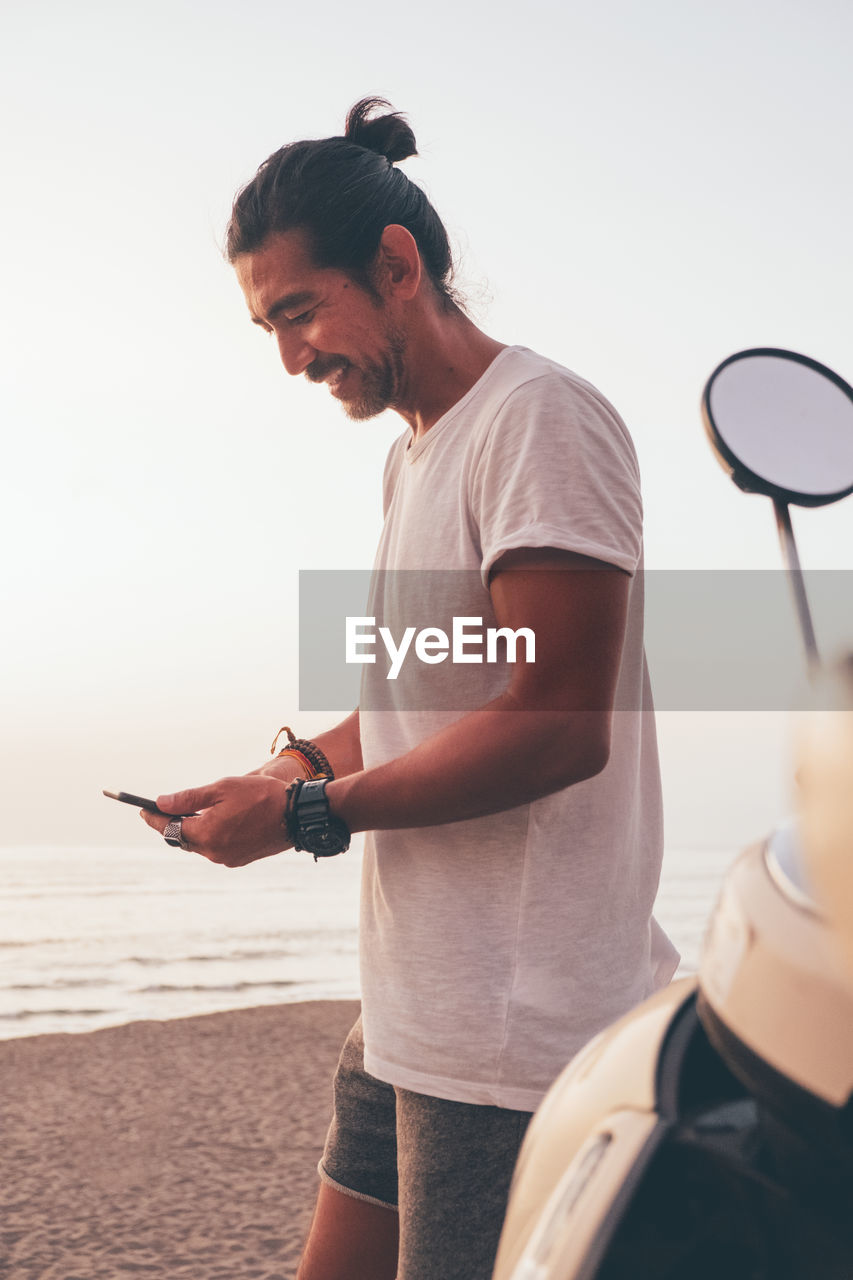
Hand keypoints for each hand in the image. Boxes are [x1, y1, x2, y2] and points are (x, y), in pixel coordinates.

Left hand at [141, 773, 294, 866]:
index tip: (144, 810)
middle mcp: (214, 852)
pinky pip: (215, 848)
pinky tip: (215, 822)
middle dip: (173, 824)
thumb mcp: (222, 789)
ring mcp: (227, 858)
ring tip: (192, 813)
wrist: (296, 814)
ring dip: (193, 830)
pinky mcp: (239, 859)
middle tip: (165, 809)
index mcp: (207, 834)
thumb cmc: (261, 796)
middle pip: (183, 839)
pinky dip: (210, 836)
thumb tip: (162, 803)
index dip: (155, 819)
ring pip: (200, 845)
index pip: (170, 828)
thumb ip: (189, 799)